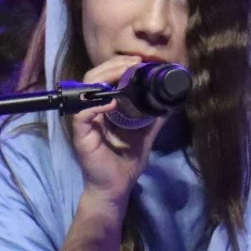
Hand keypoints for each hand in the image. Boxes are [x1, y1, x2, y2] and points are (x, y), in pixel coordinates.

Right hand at [71, 55, 164, 205]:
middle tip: (134, 63)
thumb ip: (153, 117)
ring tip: (125, 73)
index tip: (138, 62)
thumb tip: (169, 101)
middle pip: (92, 77)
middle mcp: (91, 111)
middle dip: (113, 65)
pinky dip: (97, 104)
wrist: (116, 188)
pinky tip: (112, 102)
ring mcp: (84, 122)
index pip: (104, 78)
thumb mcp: (145, 134)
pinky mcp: (81, 135)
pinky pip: (83, 113)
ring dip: (105, 77)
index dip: (119, 65)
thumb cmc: (126, 162)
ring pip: (85, 89)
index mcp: (103, 108)